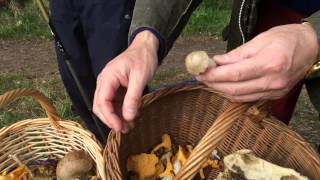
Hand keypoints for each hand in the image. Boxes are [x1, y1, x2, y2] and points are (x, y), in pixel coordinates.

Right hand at [93, 30, 158, 132]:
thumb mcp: (140, 78)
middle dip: (111, 119)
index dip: (109, 117)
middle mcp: (105, 81)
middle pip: (100, 105)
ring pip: (106, 106)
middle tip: (125, 129)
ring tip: (129, 126)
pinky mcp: (115, 87)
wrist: (146, 47)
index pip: (102, 101)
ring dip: (116, 117)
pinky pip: (114, 102)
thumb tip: (128, 117)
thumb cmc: (143, 58)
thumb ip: (133, 98)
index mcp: (108, 77)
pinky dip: (120, 111)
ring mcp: (109, 85)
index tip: (119, 127)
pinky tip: (130, 118)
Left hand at [197, 23, 318, 101]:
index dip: (214, 75)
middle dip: (214, 84)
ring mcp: (274, 91)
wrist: (311, 49)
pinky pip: (248, 98)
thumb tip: (217, 62)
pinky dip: (234, 93)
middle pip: (234, 89)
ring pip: (240, 97)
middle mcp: (272, 81)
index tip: (200, 72)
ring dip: (221, 90)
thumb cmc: (286, 39)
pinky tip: (225, 86)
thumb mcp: (260, 40)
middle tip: (201, 77)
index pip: (234, 74)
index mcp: (269, 63)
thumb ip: (237, 54)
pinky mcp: (274, 96)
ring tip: (210, 81)